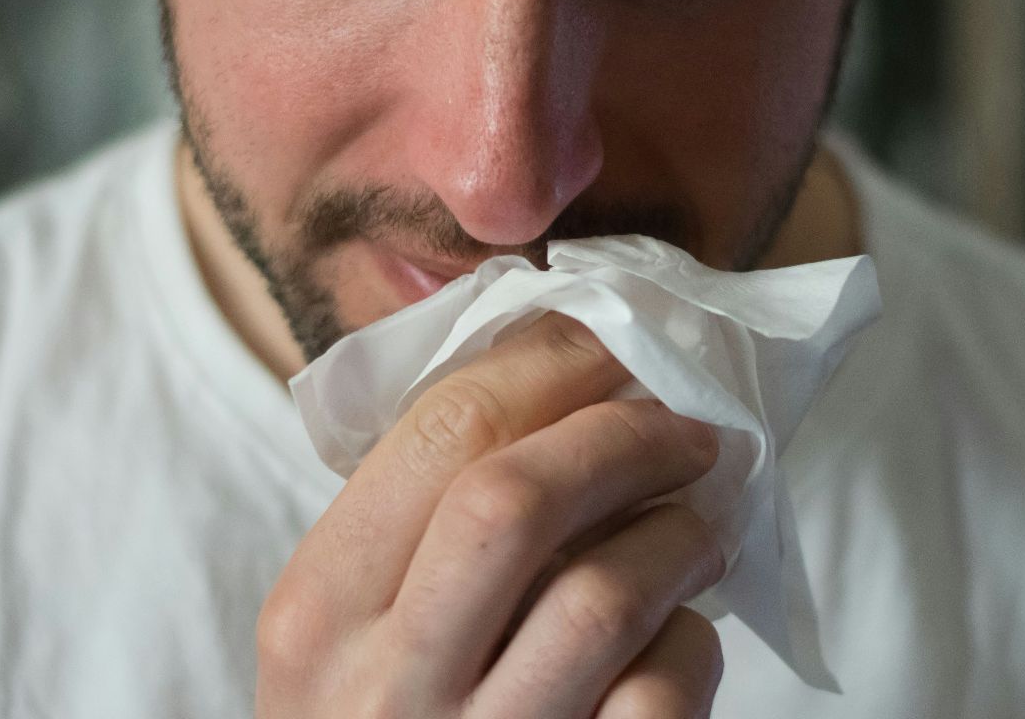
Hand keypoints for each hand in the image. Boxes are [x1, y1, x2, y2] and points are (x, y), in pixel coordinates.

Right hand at [256, 313, 726, 717]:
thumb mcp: (349, 636)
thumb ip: (417, 523)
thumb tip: (562, 372)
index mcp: (318, 611)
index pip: (440, 430)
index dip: (551, 363)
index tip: (615, 341)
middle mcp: (382, 684)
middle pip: (516, 497)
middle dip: (623, 435)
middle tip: (688, 424)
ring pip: (605, 594)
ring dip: (681, 533)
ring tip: (707, 518)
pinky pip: (660, 694)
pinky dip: (690, 647)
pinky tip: (681, 636)